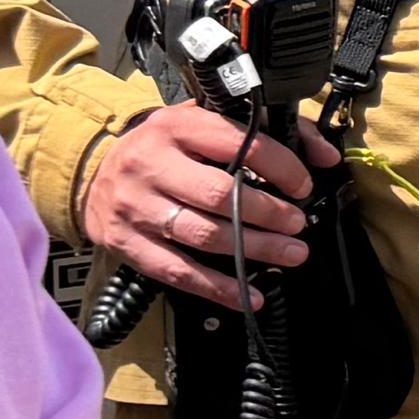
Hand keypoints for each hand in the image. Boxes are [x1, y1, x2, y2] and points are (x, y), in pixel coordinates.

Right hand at [81, 104, 316, 311]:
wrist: (93, 173)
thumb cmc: (164, 147)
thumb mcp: (203, 123)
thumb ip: (267, 131)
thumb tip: (325, 155)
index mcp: (176, 127)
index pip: (239, 144)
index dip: (280, 167)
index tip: (303, 185)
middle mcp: (151, 165)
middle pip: (219, 195)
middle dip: (268, 213)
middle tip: (297, 224)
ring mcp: (137, 207)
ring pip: (203, 234)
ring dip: (254, 250)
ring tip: (290, 253)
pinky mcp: (127, 243)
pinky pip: (177, 271)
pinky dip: (217, 288)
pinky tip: (248, 295)